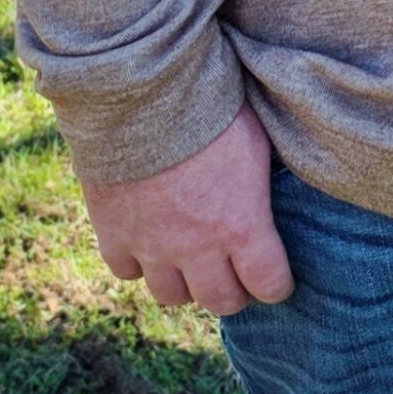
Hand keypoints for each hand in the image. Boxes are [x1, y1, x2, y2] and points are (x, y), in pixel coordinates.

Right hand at [82, 103, 294, 314]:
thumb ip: (262, 183)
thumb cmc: (213, 107)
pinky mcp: (113, 232)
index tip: (276, 278)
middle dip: (233, 292)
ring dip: (184, 282)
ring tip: (190, 261)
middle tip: (235, 275)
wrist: (144, 93)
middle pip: (220, 301)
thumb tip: (279, 189)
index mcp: (242, 226)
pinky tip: (147, 241)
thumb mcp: (258, 142)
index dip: (276, 285)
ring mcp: (152, 244)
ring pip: (170, 294)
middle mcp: (198, 247)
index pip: (270, 285)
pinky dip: (137, 262)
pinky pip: (126, 270)